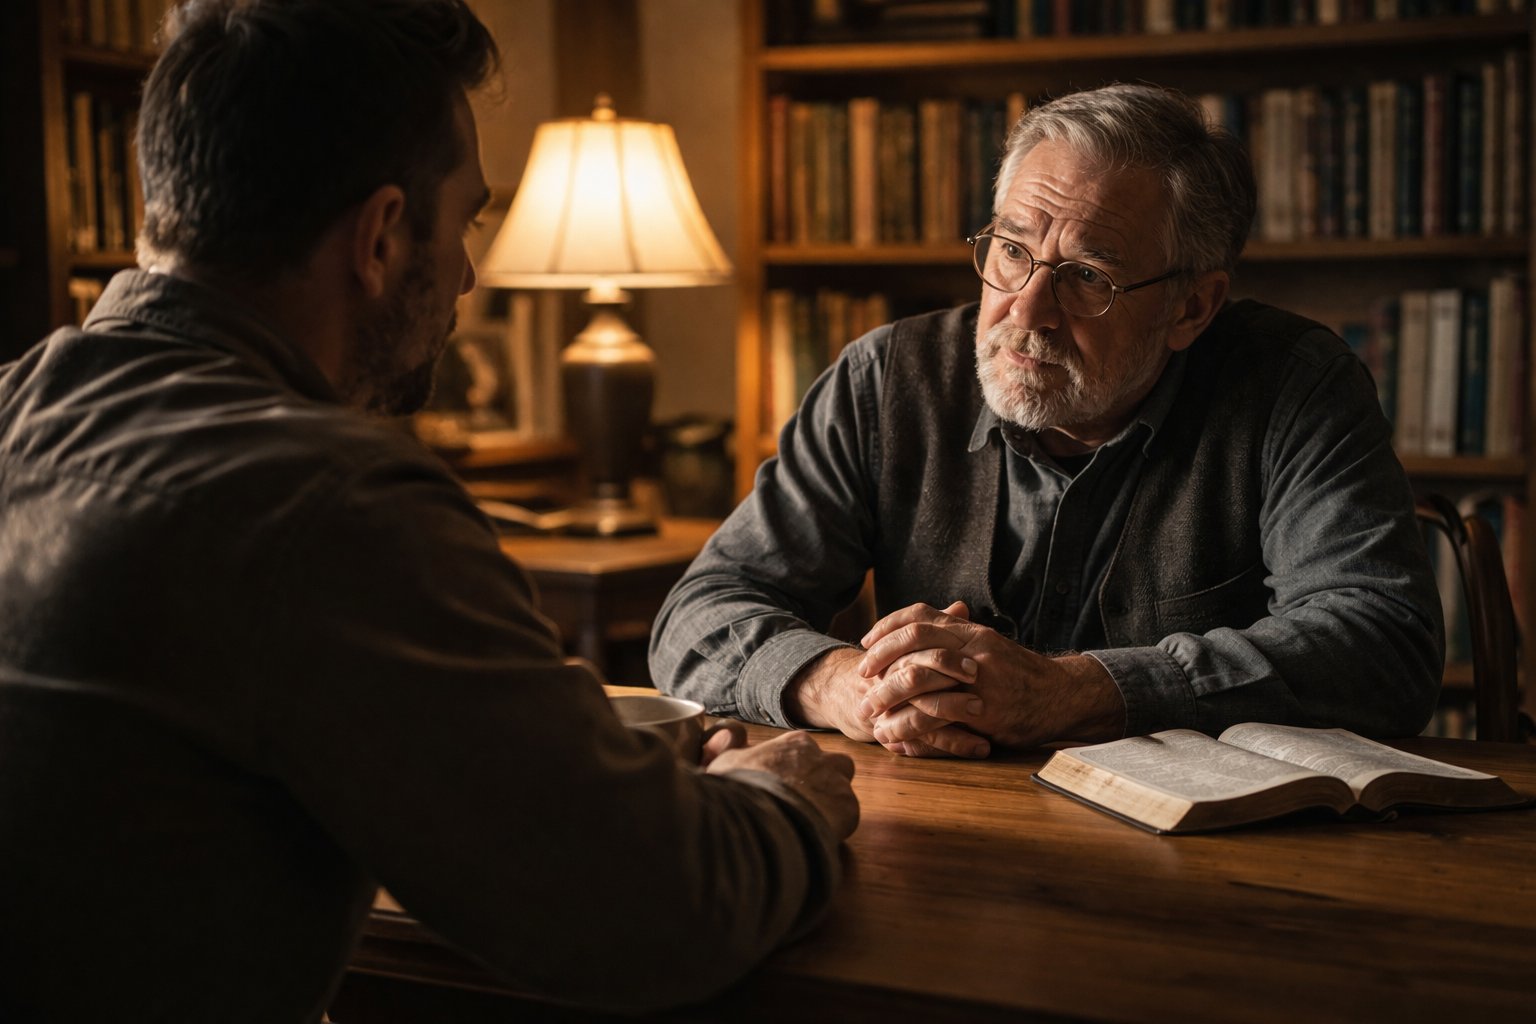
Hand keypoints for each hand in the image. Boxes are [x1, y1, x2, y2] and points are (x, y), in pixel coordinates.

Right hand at [707, 731, 858, 839]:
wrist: (757, 818)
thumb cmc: (737, 789)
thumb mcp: (725, 761)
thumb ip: (732, 747)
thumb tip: (729, 735)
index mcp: (795, 744)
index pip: (804, 752)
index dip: (795, 771)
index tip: (783, 787)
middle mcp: (822, 758)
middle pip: (836, 766)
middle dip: (824, 782)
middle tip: (803, 803)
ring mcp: (837, 783)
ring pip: (844, 792)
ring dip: (831, 806)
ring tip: (808, 825)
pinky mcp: (849, 810)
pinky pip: (847, 818)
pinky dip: (834, 828)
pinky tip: (814, 838)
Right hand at [784, 612, 994, 757]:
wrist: (850, 697)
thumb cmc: (890, 668)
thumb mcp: (911, 645)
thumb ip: (937, 626)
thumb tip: (961, 607)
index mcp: (895, 655)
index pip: (916, 650)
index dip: (947, 658)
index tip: (977, 666)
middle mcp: (888, 681)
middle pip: (915, 681)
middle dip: (951, 692)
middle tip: (982, 702)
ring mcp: (889, 712)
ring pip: (921, 719)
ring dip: (955, 725)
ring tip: (987, 730)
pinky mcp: (896, 737)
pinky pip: (927, 745)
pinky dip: (957, 747)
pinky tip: (982, 749)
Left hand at [857, 602, 1125, 749]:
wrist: (1063, 695)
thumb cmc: (1022, 675)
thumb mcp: (990, 647)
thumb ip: (959, 637)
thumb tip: (927, 627)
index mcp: (970, 630)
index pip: (919, 614)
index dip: (887, 626)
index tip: (866, 640)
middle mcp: (972, 645)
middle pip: (913, 638)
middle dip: (880, 656)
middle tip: (862, 673)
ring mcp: (979, 675)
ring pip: (920, 675)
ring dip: (888, 694)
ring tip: (870, 710)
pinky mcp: (985, 707)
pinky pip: (938, 714)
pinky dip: (911, 725)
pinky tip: (897, 735)